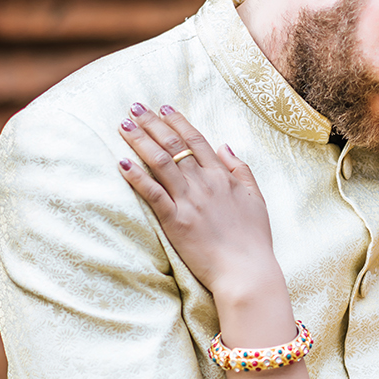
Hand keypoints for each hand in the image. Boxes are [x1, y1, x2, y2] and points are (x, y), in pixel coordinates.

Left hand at [118, 104, 276, 298]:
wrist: (247, 271)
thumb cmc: (254, 239)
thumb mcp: (256, 199)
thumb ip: (241, 170)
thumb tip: (225, 146)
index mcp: (222, 176)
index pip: (196, 140)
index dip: (178, 121)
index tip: (164, 108)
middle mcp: (204, 183)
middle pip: (173, 144)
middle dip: (152, 123)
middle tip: (134, 107)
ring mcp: (189, 201)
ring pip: (160, 162)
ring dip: (140, 140)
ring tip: (124, 125)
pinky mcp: (175, 221)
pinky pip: (152, 193)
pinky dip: (136, 176)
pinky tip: (122, 162)